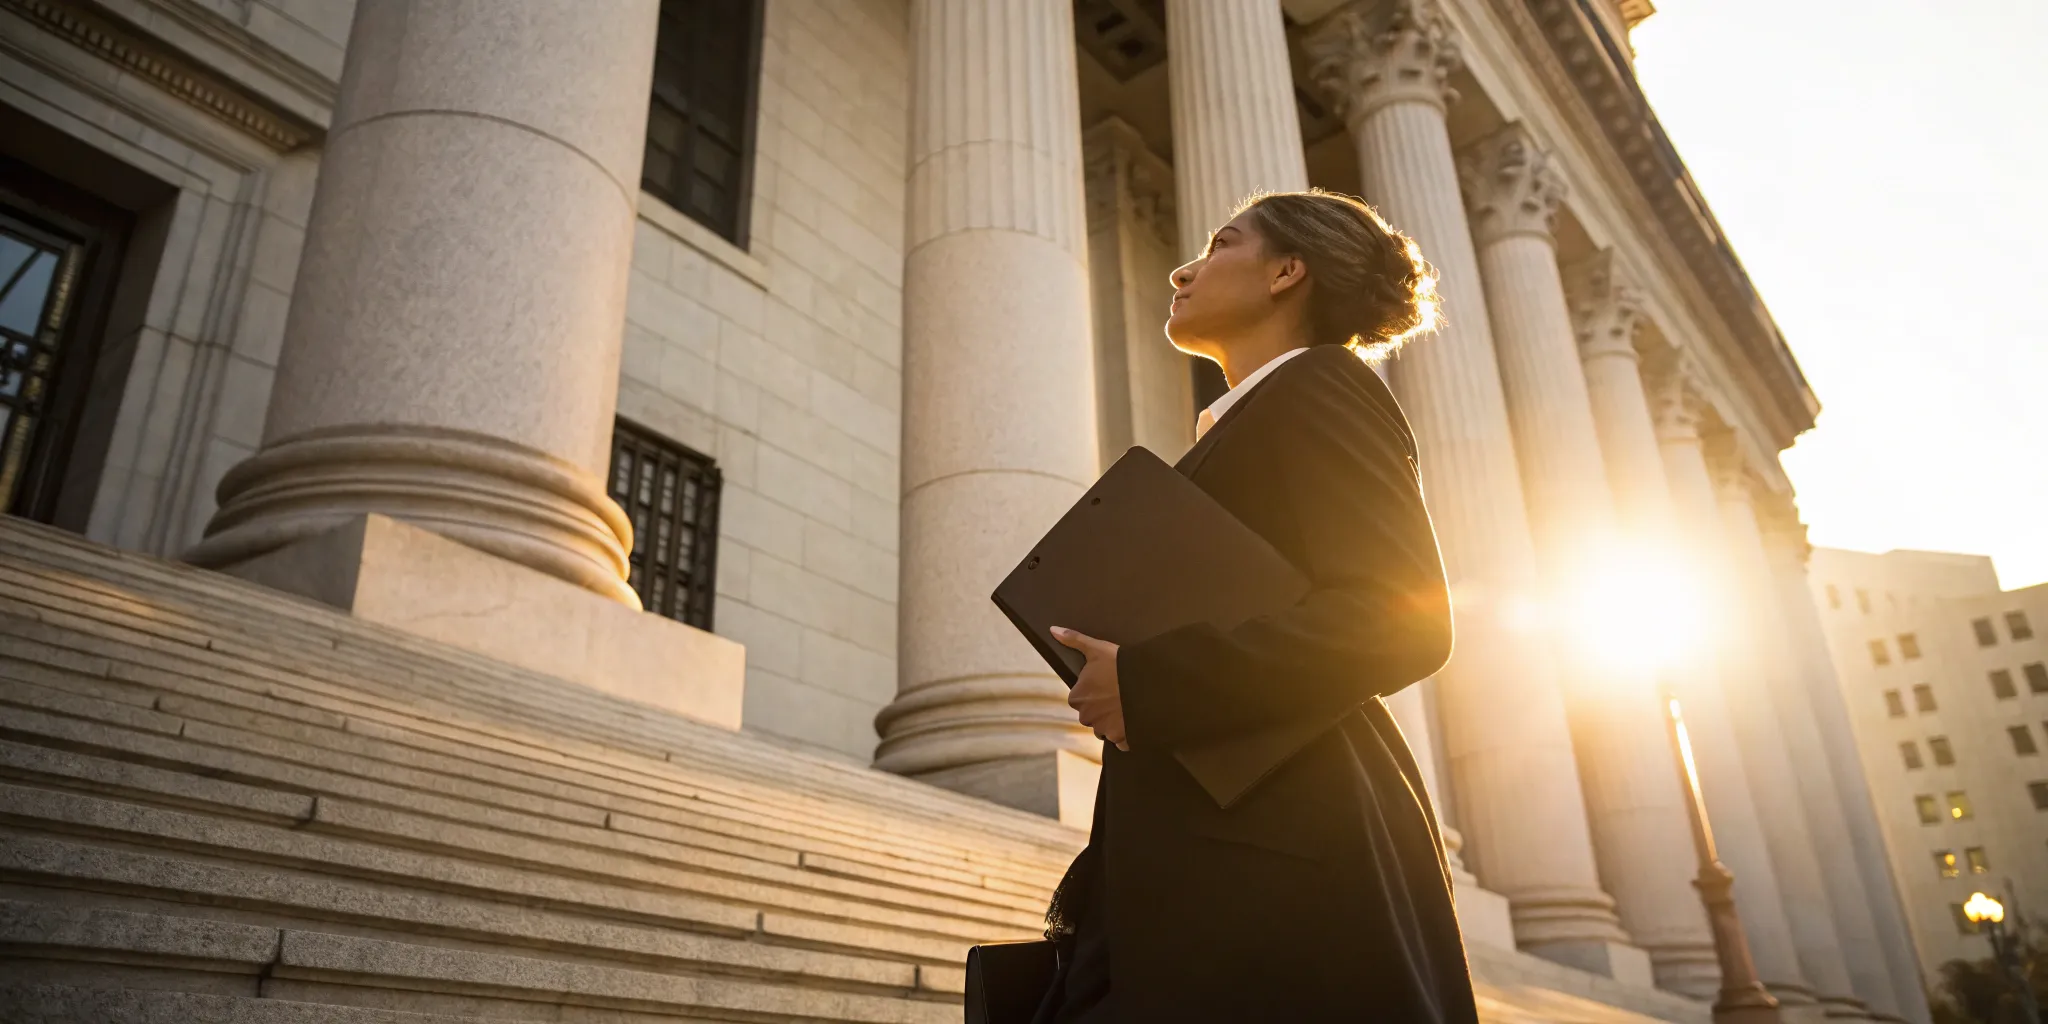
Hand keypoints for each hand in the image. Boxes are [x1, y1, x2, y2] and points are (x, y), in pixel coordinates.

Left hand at [1053, 627, 1127, 750]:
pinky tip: (1133, 721)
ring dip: (1112, 722)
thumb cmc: (1119, 665)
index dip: (1092, 693)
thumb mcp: (1096, 648)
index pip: (1079, 699)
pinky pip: (1121, 742)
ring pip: (1105, 729)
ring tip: (1126, 707)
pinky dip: (1126, 735)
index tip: (1104, 686)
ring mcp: (1104, 730)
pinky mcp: (1121, 739)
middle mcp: (1086, 717)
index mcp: (1077, 698)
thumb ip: (1074, 640)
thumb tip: (1053, 630)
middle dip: (1101, 710)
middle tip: (1117, 695)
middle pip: (1091, 716)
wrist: (1147, 683)